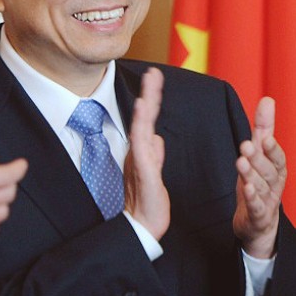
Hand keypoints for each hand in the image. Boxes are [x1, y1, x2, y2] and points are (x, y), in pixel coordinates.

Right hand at [123, 69, 169, 239]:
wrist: (143, 226)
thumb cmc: (149, 202)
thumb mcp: (155, 173)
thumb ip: (155, 154)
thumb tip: (157, 137)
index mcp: (143, 151)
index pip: (148, 120)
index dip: (152, 98)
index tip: (155, 77)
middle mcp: (138, 151)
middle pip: (144, 116)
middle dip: (150, 92)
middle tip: (153, 70)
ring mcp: (138, 158)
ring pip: (142, 124)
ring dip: (146, 101)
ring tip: (150, 81)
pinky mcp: (142, 168)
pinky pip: (140, 143)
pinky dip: (140, 124)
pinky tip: (142, 108)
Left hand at [233, 96, 286, 257]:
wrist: (259, 224)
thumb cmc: (260, 183)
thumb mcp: (260, 155)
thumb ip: (264, 129)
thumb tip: (268, 99)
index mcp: (277, 168)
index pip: (277, 156)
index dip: (271, 147)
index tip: (263, 136)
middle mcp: (274, 183)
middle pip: (267, 170)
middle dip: (258, 158)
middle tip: (245, 145)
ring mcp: (267, 200)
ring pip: (261, 186)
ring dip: (251, 174)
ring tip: (240, 162)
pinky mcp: (257, 215)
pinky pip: (256, 206)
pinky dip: (252, 198)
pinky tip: (247, 189)